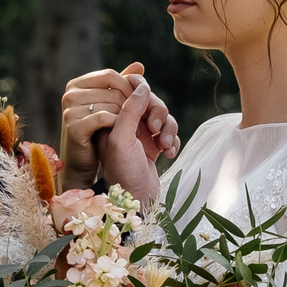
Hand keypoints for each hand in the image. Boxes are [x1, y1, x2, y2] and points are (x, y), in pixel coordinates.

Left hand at [60, 64, 176, 206]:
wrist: (136, 202)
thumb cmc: (123, 172)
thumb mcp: (122, 139)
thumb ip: (130, 110)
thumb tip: (140, 84)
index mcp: (112, 118)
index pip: (127, 90)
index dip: (139, 89)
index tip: (145, 97)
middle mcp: (125, 124)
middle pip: (150, 101)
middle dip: (158, 112)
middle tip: (155, 128)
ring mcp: (141, 135)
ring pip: (163, 116)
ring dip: (169, 129)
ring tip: (165, 146)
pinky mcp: (154, 146)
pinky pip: (170, 133)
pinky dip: (174, 140)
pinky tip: (170, 154)